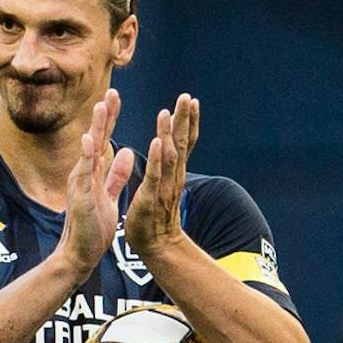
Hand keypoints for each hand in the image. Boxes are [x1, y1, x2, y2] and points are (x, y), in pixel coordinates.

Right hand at [57, 90, 135, 276]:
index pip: (103, 140)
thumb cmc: (93, 229)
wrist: (80, 255)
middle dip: (104, 115)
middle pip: (95, 138)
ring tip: (101, 106)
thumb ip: (116, 176)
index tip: (115, 96)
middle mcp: (84, 174)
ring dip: (95, 128)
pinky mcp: (80, 197)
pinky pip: (84, 173)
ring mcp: (80, 184)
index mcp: (93, 173)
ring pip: (88, 150)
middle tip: (112, 91)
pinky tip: (90, 139)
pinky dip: (87, 155)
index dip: (110, 118)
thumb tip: (126, 153)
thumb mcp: (109, 196)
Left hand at [124, 94, 198, 259]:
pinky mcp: (151, 198)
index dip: (188, 122)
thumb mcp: (163, 185)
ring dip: (168, 133)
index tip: (191, 100)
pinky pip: (155, 176)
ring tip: (168, 111)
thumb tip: (168, 148)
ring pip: (169, 155)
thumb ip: (166, 167)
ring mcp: (164, 187)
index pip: (184, 143)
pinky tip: (157, 141)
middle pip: (181, 143)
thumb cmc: (155, 215)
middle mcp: (174, 177)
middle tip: (186, 97)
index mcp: (174, 173)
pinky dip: (156, 158)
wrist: (157, 246)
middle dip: (184, 120)